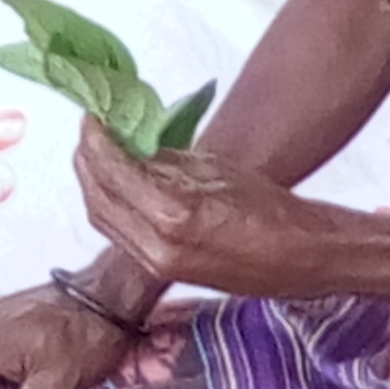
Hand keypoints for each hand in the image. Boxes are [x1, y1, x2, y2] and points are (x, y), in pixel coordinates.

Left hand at [72, 121, 320, 295]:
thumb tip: (133, 145)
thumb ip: (169, 162)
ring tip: (98, 152)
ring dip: (94, 184)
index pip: (112, 171)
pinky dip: (112, 205)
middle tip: (90, 130)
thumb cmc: (273, 209)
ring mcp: (157, 263)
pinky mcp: (163, 272)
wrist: (303, 259)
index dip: (95, 141)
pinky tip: (118, 184)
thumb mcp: (218, 170)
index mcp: (173, 213)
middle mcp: (157, 245)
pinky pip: (121, 234)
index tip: (92, 116)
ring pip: (104, 220)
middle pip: (98, 199)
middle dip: (87, 161)